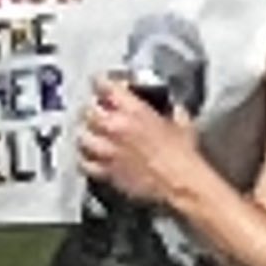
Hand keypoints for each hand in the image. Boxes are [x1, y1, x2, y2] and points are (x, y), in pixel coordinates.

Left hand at [79, 77, 195, 203]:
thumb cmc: (183, 154)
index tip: (99, 81)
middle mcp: (116, 127)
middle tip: (96, 109)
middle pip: (88, 110)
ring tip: (90, 133)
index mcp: (133, 110)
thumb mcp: (181, 122)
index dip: (100, 81)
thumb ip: (171, 110)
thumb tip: (173, 107)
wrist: (181, 183)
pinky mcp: (107, 172)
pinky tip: (89, 158)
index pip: (105, 86)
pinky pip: (85, 163)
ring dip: (86, 133)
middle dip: (92, 108)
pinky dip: (85, 159)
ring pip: (82, 136)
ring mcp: (108, 150)